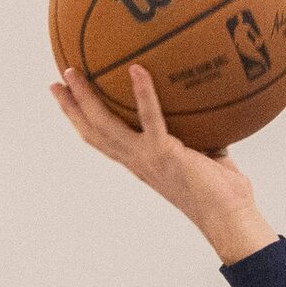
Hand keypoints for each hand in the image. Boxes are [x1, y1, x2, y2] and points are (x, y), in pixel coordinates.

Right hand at [51, 64, 278, 264]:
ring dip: (86, 97)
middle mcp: (136, 161)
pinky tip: (137, 69)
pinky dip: (143, 93)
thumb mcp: (207, 157)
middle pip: (92, 131)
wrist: (229, 217)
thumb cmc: (223, 192)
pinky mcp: (164, 153)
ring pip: (104, 124)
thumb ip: (202, 138)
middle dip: (71, 107)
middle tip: (56, 82)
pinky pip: (150, 117)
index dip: (82, 121)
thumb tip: (214, 115)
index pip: (102, 141)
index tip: (67, 101)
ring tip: (73, 72)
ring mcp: (146, 157)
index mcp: (140, 162)